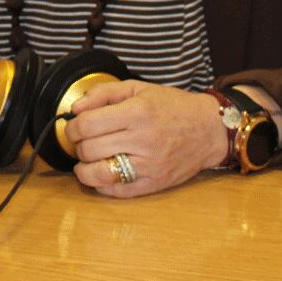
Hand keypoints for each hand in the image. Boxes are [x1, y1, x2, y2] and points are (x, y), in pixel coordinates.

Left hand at [63, 81, 229, 197]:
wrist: (209, 129)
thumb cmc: (173, 106)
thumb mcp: (139, 88)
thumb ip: (104, 93)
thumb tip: (75, 108)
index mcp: (138, 112)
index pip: (88, 125)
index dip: (72, 127)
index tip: (72, 126)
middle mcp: (143, 140)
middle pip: (90, 149)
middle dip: (78, 145)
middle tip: (82, 141)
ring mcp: (150, 165)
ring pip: (100, 174)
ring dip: (84, 169)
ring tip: (86, 161)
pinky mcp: (155, 183)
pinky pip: (118, 192)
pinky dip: (101, 186)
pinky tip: (101, 174)